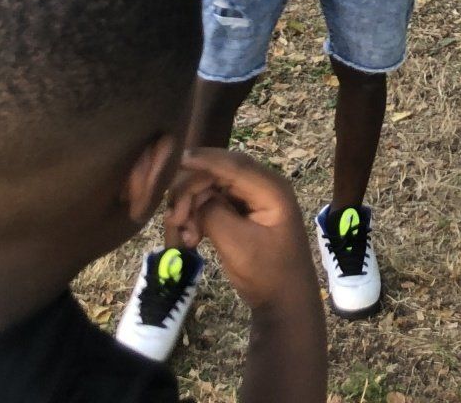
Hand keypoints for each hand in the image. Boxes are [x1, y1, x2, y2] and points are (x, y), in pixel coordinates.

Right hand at [165, 149, 317, 312]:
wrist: (284, 301)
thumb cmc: (267, 273)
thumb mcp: (238, 244)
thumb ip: (214, 214)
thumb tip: (195, 198)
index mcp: (272, 189)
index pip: (235, 164)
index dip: (205, 159)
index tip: (178, 159)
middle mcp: (263, 187)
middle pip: (219, 173)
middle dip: (192, 192)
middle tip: (175, 220)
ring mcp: (252, 199)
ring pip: (212, 189)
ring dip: (192, 208)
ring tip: (186, 238)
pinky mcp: (242, 212)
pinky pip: (213, 204)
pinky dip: (198, 217)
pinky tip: (191, 240)